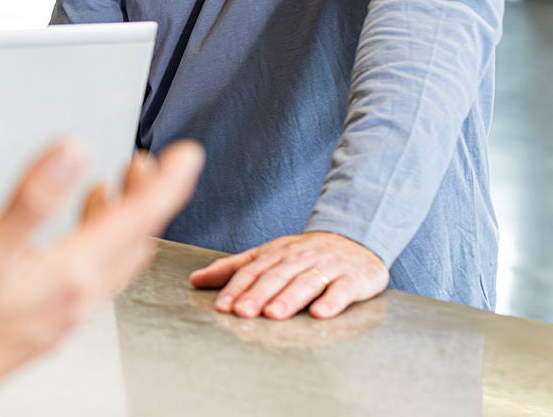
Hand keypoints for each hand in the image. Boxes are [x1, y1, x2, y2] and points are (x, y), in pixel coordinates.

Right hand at [0, 139, 203, 416]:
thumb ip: (34, 197)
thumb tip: (73, 152)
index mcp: (73, 273)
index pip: (139, 219)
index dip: (168, 182)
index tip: (187, 156)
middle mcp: (80, 296)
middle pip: (136, 240)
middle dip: (152, 197)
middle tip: (157, 164)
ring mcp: (67, 311)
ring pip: (117, 259)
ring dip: (128, 220)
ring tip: (122, 188)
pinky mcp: (51, 319)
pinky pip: (94, 276)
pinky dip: (100, 244)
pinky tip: (77, 235)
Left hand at [189, 230, 387, 319]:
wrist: (357, 240)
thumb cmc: (305, 254)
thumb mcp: (268, 255)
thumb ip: (234, 268)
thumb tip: (195, 280)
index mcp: (277, 253)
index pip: (253, 270)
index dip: (237, 287)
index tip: (223, 306)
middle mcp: (300, 258)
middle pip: (276, 277)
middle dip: (258, 294)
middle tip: (242, 312)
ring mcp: (327, 267)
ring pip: (306, 282)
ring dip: (289, 298)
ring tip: (273, 314)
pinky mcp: (353, 279)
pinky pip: (341, 290)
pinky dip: (331, 302)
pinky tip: (319, 313)